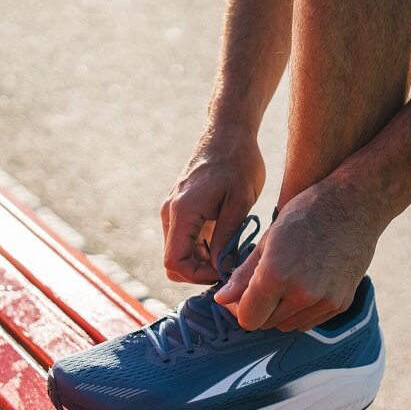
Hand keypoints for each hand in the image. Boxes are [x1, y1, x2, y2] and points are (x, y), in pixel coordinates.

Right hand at [160, 124, 265, 283]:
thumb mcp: (240, 202)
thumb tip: (220, 269)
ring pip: (181, 254)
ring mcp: (173, 212)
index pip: (174, 262)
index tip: (226, 272)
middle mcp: (171, 214)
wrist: (228, 133)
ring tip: (234, 255)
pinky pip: (187, 241)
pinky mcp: (182, 211)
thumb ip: (226, 237)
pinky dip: (204, 250)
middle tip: (233, 268)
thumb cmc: (239, 162)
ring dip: (204, 262)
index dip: (198, 276)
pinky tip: (228, 245)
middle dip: (201, 272)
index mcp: (182, 212)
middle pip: (175, 263)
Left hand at [214, 177, 384, 331]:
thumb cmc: (308, 214)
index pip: (247, 318)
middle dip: (259, 309)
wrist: (355, 206)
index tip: (240, 297)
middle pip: (266, 324)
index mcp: (277, 275)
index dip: (239, 310)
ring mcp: (325, 301)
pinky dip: (302, 311)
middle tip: (260, 287)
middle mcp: (302, 293)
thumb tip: (223, 300)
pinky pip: (311, 321)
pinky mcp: (341, 304)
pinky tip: (303, 285)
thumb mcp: (269, 239)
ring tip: (285, 283)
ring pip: (288, 326)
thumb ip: (245, 274)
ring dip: (280, 312)